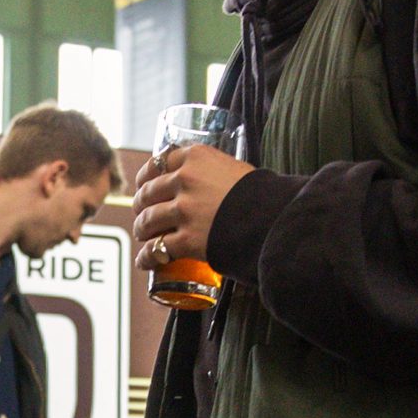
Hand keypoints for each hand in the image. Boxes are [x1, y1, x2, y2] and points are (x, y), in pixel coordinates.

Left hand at [131, 143, 254, 271]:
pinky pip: (157, 249)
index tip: (143, 185)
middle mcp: (186, 180)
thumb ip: (211, 171)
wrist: (278, 218)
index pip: (158, 163)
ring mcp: (185, 210)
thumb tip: (204, 180)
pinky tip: (145, 261)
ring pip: (148, 220)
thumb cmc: (261, 194)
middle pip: (148, 192)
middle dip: (140, 205)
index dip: (146, 177)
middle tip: (142, 213)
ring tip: (143, 236)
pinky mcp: (187, 239)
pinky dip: (147, 256)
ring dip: (141, 230)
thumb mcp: (233, 168)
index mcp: (196, 157)